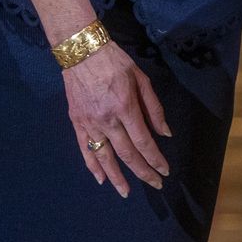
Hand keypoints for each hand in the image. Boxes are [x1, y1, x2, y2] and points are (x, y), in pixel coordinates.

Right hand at [64, 43, 171, 196]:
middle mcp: (107, 120)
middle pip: (127, 154)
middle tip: (154, 185)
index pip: (144, 142)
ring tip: (126, 192)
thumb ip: (153, 108)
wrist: (82, 50)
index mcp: (125, 107)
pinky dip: (92, 165)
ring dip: (116, 177)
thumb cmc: (115, 61)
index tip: (164, 171)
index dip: (155, 159)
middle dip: (143, 172)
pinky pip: (85, 148)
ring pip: (105, 157)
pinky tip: (100, 178)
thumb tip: (164, 133)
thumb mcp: (141, 78)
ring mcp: (89, 123)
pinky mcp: (76, 121)